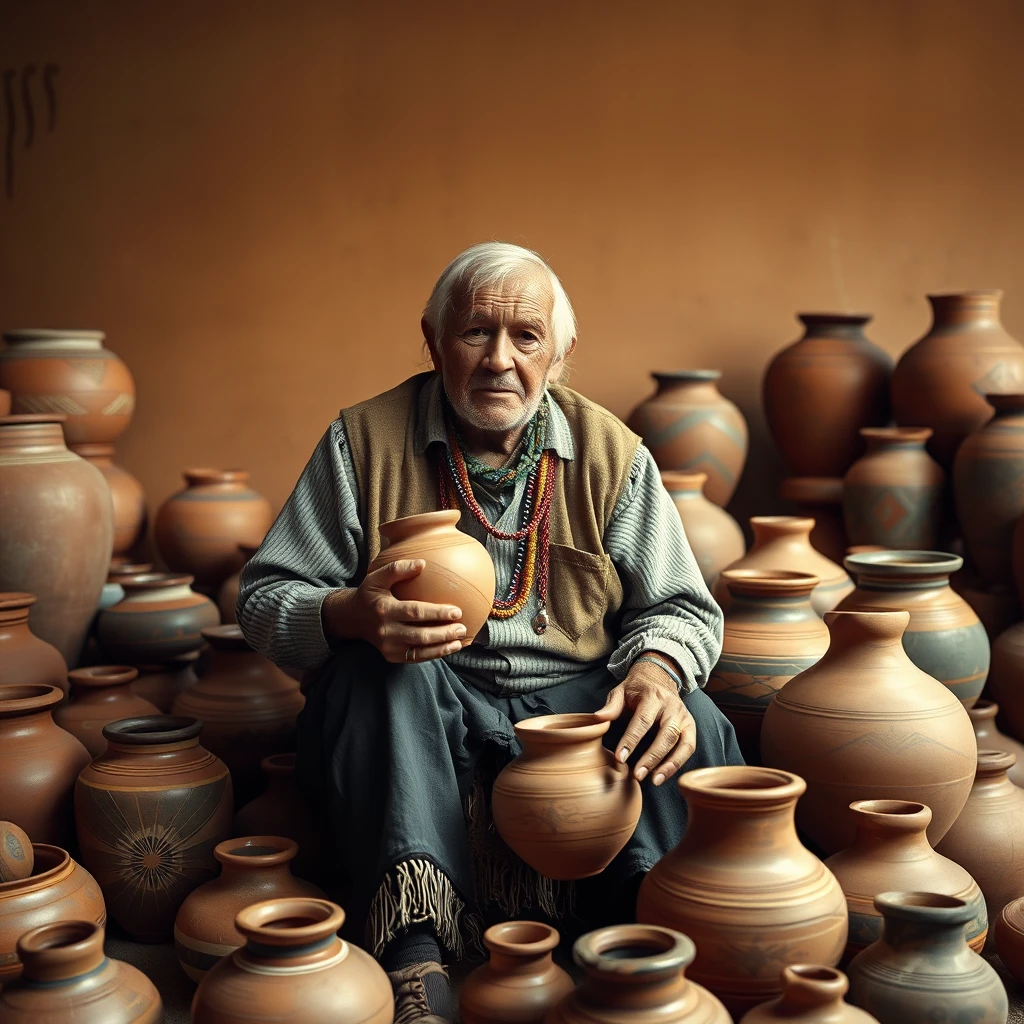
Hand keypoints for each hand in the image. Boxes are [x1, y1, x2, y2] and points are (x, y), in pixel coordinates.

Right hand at [321, 559, 466, 662]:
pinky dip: (435, 654)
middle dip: (444, 633)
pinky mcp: (391, 656)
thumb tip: (422, 564)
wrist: (352, 618)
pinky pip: (416, 658)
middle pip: (420, 635)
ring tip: (460, 640)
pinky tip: (450, 647)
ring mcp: (388, 646)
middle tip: (462, 628)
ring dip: (442, 647)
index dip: (437, 613)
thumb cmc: (370, 594)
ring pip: (420, 650)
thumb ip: (397, 569)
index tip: (457, 610)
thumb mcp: (377, 577)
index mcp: (384, 609)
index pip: (415, 612)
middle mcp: (386, 631)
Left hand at [594, 656, 694, 785]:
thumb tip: (596, 719)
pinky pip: (688, 748)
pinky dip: (677, 764)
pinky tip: (662, 776)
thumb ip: (611, 706)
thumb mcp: (620, 692)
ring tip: (654, 781)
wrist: (659, 678)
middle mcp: (673, 707)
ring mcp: (684, 717)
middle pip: (666, 734)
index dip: (631, 740)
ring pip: (683, 743)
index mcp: (653, 696)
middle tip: (638, 775)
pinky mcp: (690, 727)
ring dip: (670, 765)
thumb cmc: (636, 690)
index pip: (643, 720)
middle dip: (652, 757)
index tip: (620, 758)